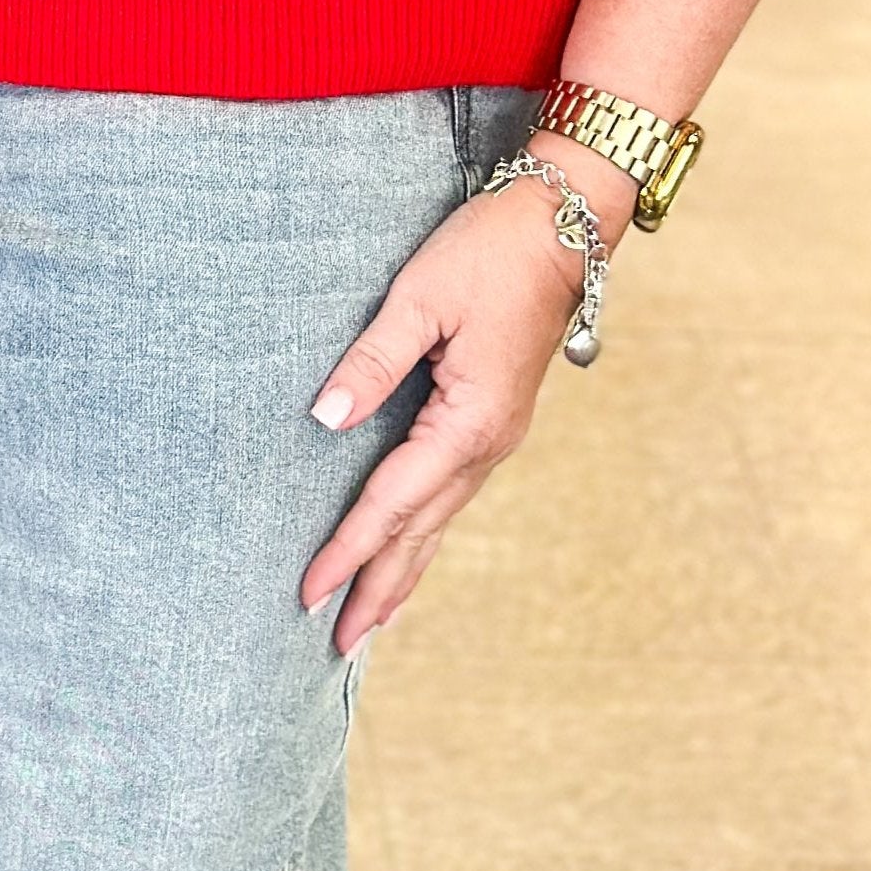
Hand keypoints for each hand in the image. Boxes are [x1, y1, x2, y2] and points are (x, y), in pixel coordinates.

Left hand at [299, 163, 614, 654]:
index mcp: (470, 423)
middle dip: (377, 588)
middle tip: (334, 644)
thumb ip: (370, 362)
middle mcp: (488, 445)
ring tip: (368, 620)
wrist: (562, 226)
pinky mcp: (494, 421)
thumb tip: (324, 420)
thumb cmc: (487, 252)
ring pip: (440, 522)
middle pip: (420, 532)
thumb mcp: (419, 298)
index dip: (347, 549)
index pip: (392, 503)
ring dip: (402, 571)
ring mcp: (497, 438)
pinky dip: (424, 533)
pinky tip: (410, 549)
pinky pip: (451, 495)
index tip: (308, 593)